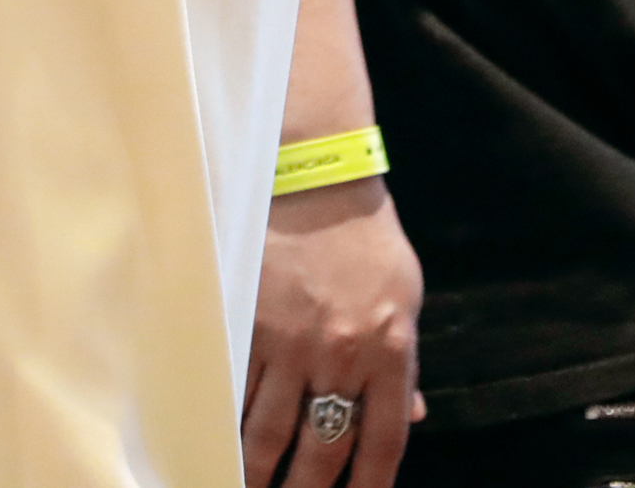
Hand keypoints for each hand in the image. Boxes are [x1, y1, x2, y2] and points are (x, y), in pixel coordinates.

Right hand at [242, 178, 423, 487]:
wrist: (314, 177)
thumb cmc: (365, 236)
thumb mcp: (404, 296)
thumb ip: (404, 361)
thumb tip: (413, 414)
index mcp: (391, 349)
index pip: (384, 441)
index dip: (371, 487)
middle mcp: (341, 355)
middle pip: (321, 450)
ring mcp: (290, 343)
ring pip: (269, 431)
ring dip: (257, 471)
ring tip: (247, 487)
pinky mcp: (249, 323)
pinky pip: (236, 390)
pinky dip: (228, 422)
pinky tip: (221, 441)